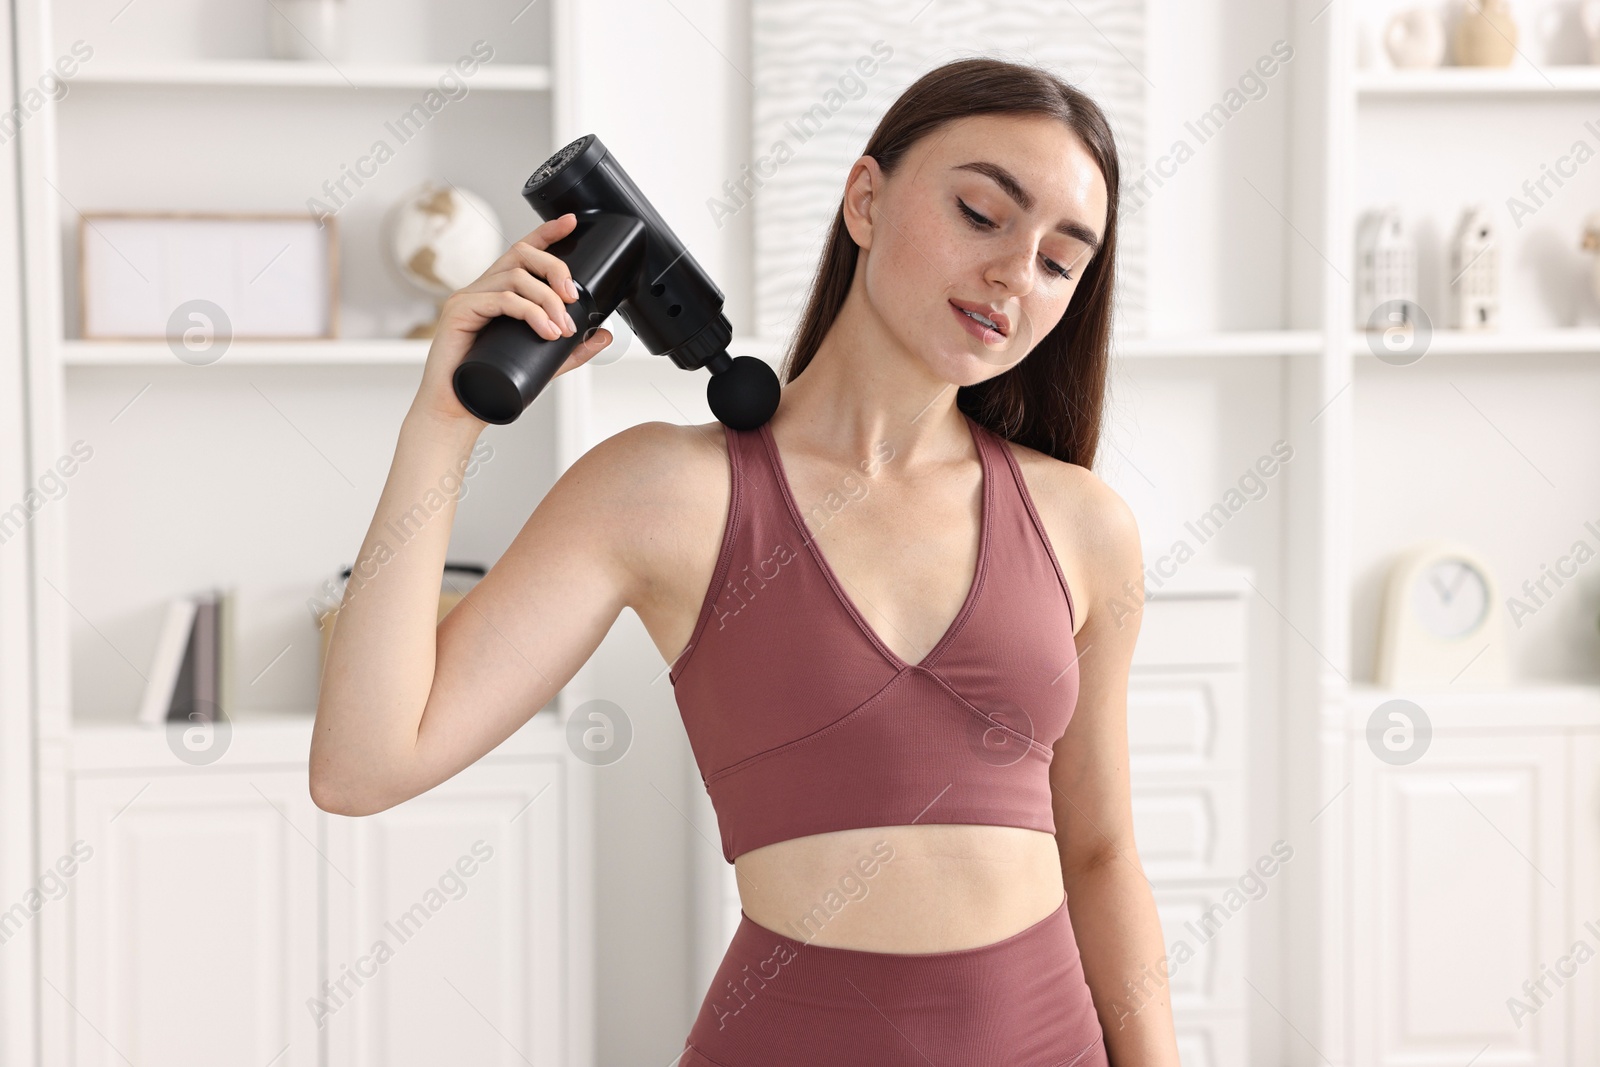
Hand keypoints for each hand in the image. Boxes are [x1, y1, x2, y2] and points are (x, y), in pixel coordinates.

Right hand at [411, 212, 614, 425]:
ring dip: (547, 300)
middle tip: (573, 298)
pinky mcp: (459, 312)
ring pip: (515, 277)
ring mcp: (468, 298)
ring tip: (561, 329)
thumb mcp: (542, 362)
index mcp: (498, 293)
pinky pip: (501, 299)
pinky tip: (545, 330)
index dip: (546, 233)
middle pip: (521, 254)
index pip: (522, 252)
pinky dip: (529, 312)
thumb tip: (603, 333)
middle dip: (555, 270)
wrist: (456, 412)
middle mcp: (482, 289)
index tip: (571, 223)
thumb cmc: (493, 386)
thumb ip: (571, 348)